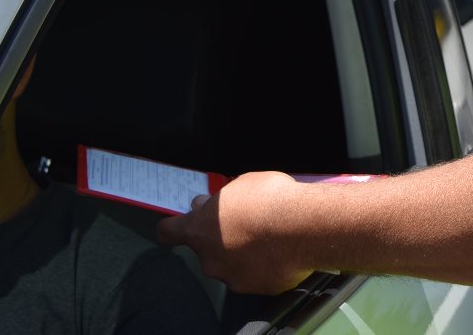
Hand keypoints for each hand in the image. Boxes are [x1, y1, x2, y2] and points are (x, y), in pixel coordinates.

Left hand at [156, 171, 314, 295]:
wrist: (304, 226)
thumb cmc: (271, 201)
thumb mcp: (241, 185)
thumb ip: (221, 200)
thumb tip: (211, 204)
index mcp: (199, 230)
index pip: (169, 232)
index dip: (174, 226)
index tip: (178, 224)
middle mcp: (210, 259)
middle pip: (206, 249)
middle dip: (221, 237)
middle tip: (244, 222)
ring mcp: (233, 277)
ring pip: (231, 264)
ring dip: (243, 253)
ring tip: (268, 235)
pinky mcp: (258, 288)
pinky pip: (257, 275)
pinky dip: (265, 265)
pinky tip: (280, 249)